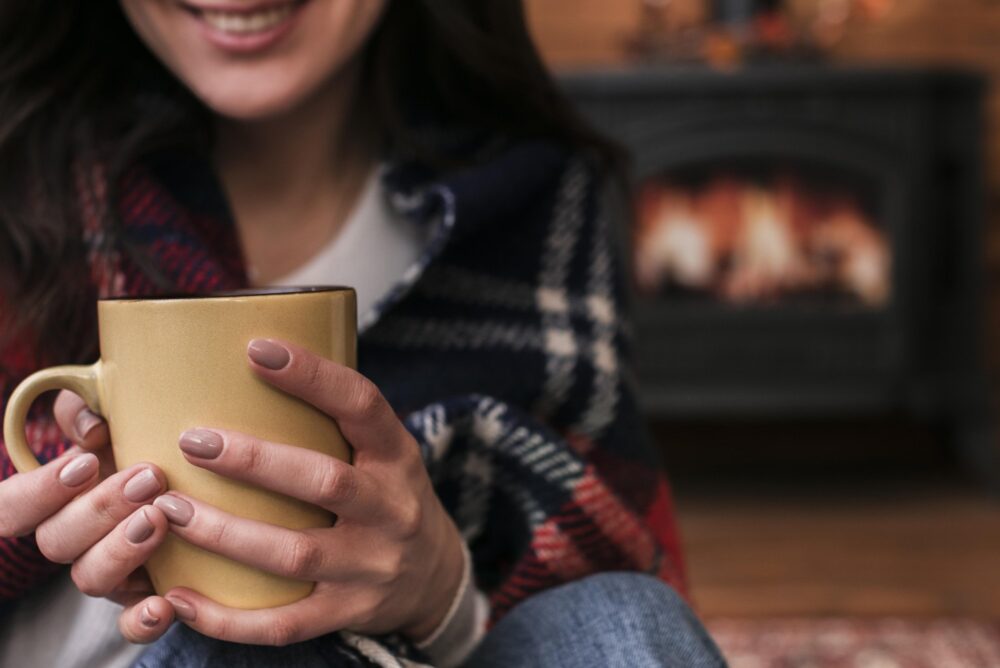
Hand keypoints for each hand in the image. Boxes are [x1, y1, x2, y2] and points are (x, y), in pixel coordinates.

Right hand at [0, 390, 174, 642]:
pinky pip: (129, 624)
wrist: (185, 486)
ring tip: (160, 517)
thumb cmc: (139, 449)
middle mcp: (70, 541)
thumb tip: (87, 417)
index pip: (10, 507)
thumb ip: (88, 414)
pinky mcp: (137, 600)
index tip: (85, 462)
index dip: (41, 490)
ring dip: (122, 550)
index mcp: (52, 500)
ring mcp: (102, 572)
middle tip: (148, 477)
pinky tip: (164, 604)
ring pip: (89, 578)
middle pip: (58, 541)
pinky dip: (143, 619)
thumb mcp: (114, 429)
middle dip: (101, 509)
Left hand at [149, 338, 464, 645]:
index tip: (257, 349)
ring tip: (170, 510)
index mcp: (397, 457)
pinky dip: (226, 618)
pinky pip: (284, 623)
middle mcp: (391, 510)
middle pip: (325, 483)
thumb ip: (333, 421)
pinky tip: (178, 596)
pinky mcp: (348, 613)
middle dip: (255, 462)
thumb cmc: (386, 495)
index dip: (314, 376)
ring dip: (226, 533)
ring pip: (295, 554)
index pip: (364, 406)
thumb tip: (246, 361)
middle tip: (193, 441)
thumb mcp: (382, 451)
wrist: (434, 575)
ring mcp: (370, 566)